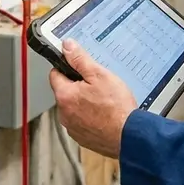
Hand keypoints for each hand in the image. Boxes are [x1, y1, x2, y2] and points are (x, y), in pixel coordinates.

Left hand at [50, 38, 137, 158]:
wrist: (129, 136)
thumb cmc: (116, 108)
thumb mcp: (100, 75)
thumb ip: (80, 59)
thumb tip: (67, 46)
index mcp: (65, 96)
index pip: (55, 74)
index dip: (67, 67)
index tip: (79, 68)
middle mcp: (63, 114)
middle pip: (65, 92)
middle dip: (78, 86)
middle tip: (97, 85)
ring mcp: (72, 128)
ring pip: (73, 108)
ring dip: (84, 103)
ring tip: (103, 102)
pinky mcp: (82, 138)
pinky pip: (81, 122)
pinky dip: (90, 118)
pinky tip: (104, 115)